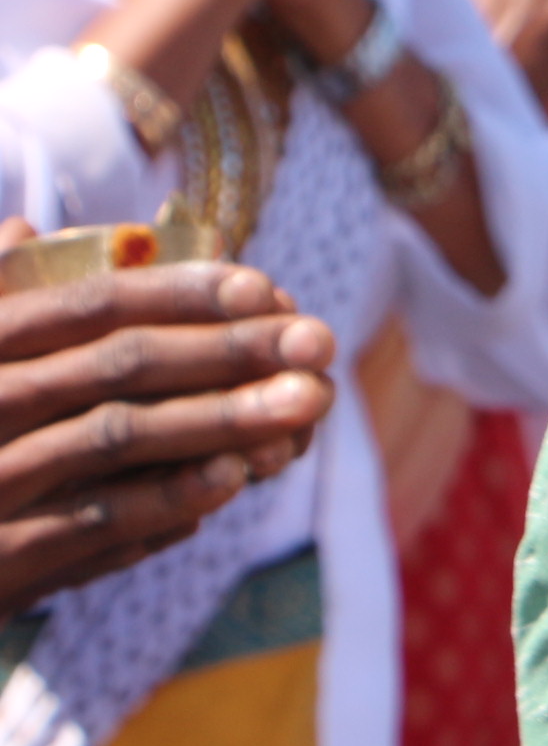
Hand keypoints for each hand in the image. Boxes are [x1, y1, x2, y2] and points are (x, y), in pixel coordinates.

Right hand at [0, 239, 337, 618]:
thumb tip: (26, 225)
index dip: (180, 292)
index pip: (88, 303)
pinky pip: (94, 520)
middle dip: (230, 349)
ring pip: (118, 438)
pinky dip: (167, 496)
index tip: (265, 286)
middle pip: (120, 365)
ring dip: (222, 420)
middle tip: (320, 341)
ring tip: (308, 403)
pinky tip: (234, 478)